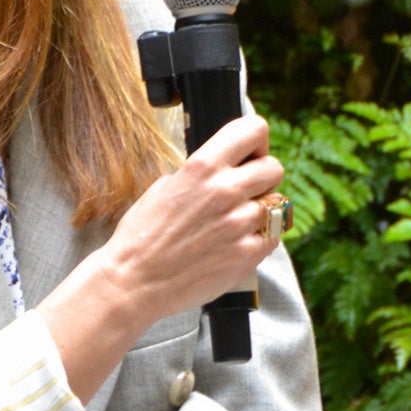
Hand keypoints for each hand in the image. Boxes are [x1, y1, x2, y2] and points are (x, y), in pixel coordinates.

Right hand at [39, 113, 283, 402]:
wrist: (134, 281)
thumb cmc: (141, 235)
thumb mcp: (165, 187)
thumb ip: (200, 174)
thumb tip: (223, 168)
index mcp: (202, 167)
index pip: (254, 130)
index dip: (255, 141)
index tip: (248, 154)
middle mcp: (225, 190)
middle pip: (274, 167)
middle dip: (261, 177)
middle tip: (244, 191)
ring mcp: (240, 224)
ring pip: (276, 203)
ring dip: (260, 210)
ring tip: (235, 222)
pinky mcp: (248, 254)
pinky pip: (272, 236)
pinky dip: (260, 238)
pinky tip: (236, 242)